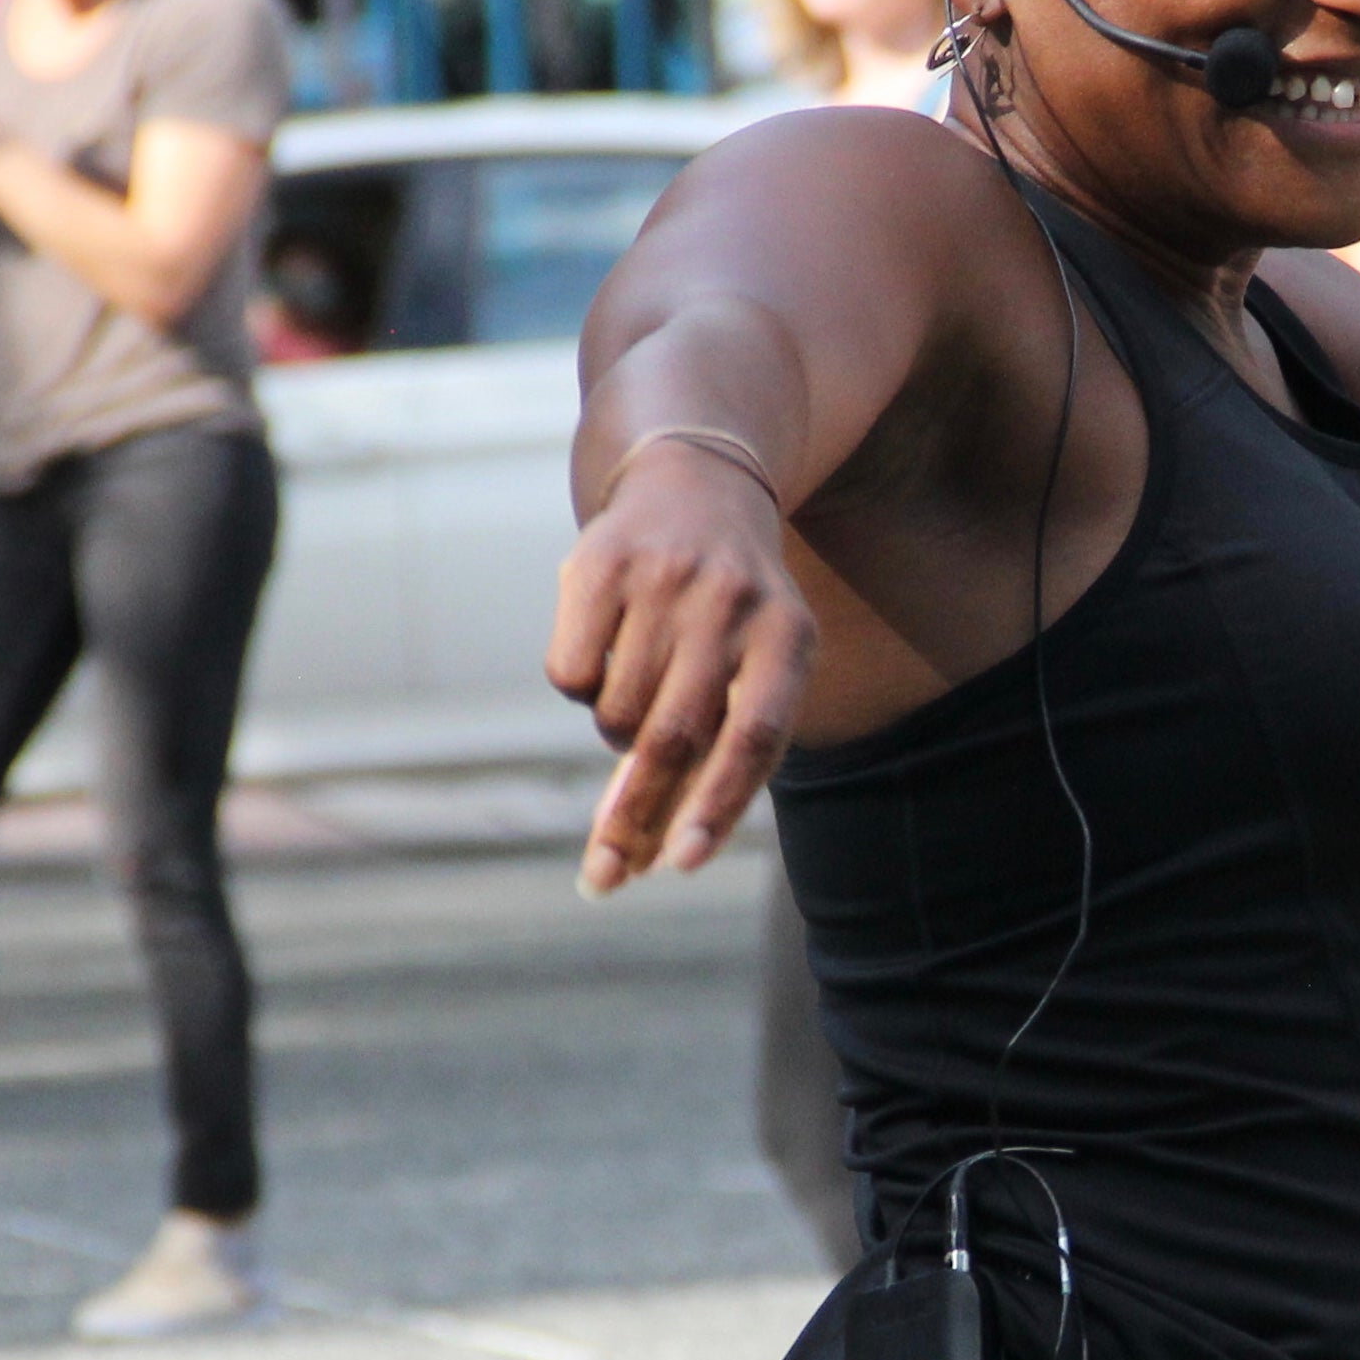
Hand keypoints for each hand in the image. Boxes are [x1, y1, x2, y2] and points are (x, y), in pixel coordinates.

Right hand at [547, 439, 810, 893]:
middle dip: (637, 814)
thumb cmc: (731, 615)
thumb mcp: (756, 665)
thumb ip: (718, 754)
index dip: (717, 806)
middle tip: (605, 872)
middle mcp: (732, 606)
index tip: (681, 865)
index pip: (756, 738)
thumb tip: (650, 860)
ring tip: (638, 695)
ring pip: (617, 711)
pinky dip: (580, 689)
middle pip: (677, 736)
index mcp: (789, 639)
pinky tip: (604, 651)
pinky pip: (570, 675)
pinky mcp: (598, 564)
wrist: (697, 487)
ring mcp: (665, 581)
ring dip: (616, 732)